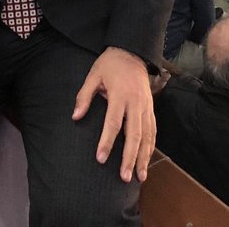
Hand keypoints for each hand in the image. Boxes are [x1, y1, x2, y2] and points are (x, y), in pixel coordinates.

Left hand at [72, 47, 154, 183]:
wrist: (132, 51)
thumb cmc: (110, 64)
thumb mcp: (93, 74)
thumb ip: (84, 96)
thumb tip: (75, 117)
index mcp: (120, 94)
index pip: (114, 122)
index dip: (107, 141)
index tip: (100, 159)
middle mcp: (136, 102)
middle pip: (134, 134)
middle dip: (130, 157)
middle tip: (124, 177)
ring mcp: (146, 105)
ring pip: (147, 135)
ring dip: (143, 157)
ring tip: (139, 177)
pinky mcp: (151, 107)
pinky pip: (153, 130)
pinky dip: (151, 146)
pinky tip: (146, 160)